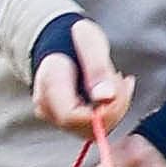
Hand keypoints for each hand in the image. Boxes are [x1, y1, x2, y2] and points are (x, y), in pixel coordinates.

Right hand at [32, 17, 126, 133]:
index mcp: (47, 89)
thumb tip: (106, 97)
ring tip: (117, 78)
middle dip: (113, 104)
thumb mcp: (89, 42)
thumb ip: (97, 69)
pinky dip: (112, 105)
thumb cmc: (72, 39)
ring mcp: (59, 117)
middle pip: (87, 125)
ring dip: (115, 104)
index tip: (118, 82)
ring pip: (96, 127)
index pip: (73, 116)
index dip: (101, 108)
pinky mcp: (72, 120)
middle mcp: (49, 110)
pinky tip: (116, 86)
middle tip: (118, 77)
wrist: (60, 42)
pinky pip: (97, 123)